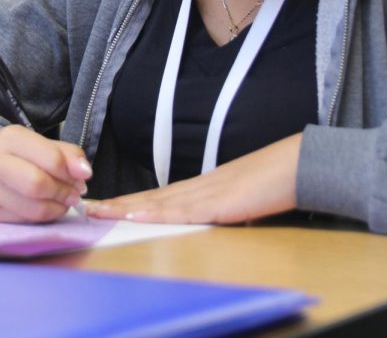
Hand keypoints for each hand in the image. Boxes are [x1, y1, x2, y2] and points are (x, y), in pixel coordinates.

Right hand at [0, 125, 92, 222]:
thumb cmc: (18, 157)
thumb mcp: (42, 146)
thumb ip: (68, 155)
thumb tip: (84, 173)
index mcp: (10, 138)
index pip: (51, 158)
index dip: (72, 172)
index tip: (83, 177)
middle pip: (38, 185)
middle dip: (63, 192)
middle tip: (74, 194)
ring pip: (33, 209)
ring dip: (56, 208)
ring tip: (62, 202)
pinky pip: (24, 221)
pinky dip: (42, 218)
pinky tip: (45, 208)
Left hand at [85, 134, 302, 223]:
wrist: (300, 164)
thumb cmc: (277, 181)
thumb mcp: (245, 202)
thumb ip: (226, 211)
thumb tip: (217, 223)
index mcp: (204, 188)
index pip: (158, 198)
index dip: (130, 202)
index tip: (106, 205)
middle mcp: (199, 187)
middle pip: (149, 198)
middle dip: (117, 204)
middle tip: (87, 207)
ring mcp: (207, 193)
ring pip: (158, 203)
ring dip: (125, 209)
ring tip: (97, 211)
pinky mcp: (219, 203)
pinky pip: (182, 211)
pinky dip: (156, 215)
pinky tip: (136, 217)